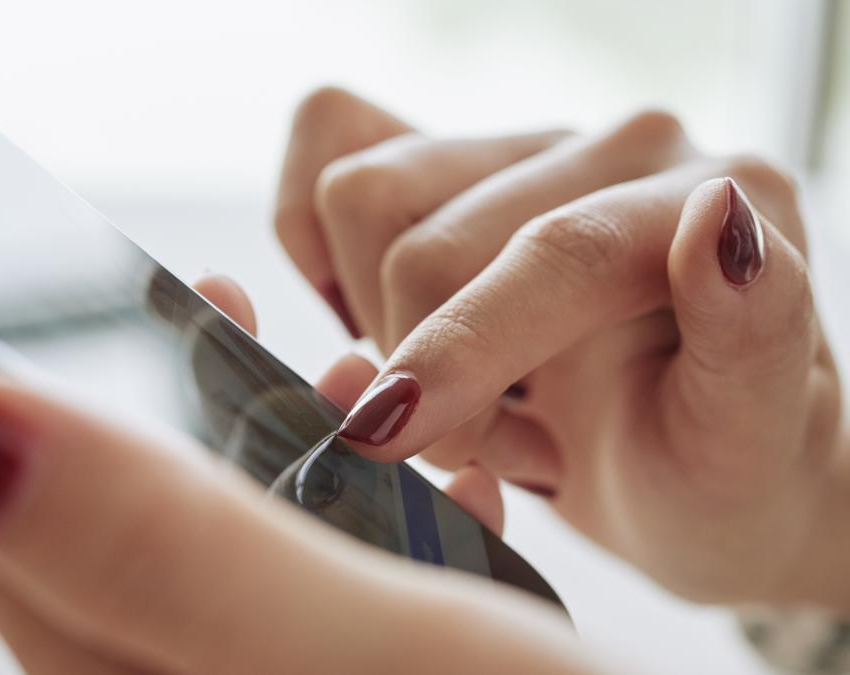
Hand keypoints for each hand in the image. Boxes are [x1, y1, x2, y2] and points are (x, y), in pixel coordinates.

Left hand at [0, 278, 604, 674]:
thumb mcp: (364, 648)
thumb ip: (162, 547)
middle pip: (95, 534)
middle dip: (123, 400)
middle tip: (177, 298)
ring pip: (208, 549)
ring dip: (249, 442)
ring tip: (311, 356)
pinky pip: (304, 582)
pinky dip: (348, 505)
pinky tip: (428, 465)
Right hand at [276, 88, 848, 609]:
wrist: (690, 477)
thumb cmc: (723, 472)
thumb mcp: (754, 440)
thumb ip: (753, 325)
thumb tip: (718, 215)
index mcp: (709, 194)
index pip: (556, 249)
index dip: (460, 344)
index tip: (386, 435)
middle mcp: (611, 150)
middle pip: (422, 237)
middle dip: (430, 378)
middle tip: (514, 455)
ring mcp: (523, 151)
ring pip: (360, 195)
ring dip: (381, 328)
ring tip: (474, 405)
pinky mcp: (451, 170)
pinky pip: (329, 156)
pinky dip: (323, 261)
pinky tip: (402, 336)